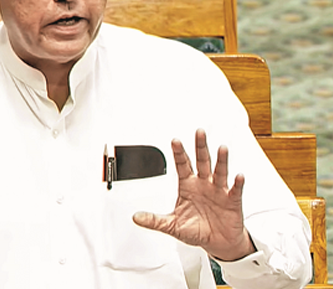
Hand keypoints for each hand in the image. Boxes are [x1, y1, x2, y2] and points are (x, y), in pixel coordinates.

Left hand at [132, 128, 255, 260]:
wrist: (217, 242)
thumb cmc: (196, 230)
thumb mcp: (172, 225)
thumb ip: (155, 220)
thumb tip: (136, 217)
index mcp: (188, 186)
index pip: (182, 166)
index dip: (179, 153)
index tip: (175, 141)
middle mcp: (203, 184)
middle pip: (202, 162)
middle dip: (200, 147)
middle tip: (199, 132)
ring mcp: (218, 191)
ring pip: (219, 172)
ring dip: (221, 160)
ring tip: (222, 149)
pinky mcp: (232, 201)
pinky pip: (235, 190)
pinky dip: (237, 183)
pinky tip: (238, 176)